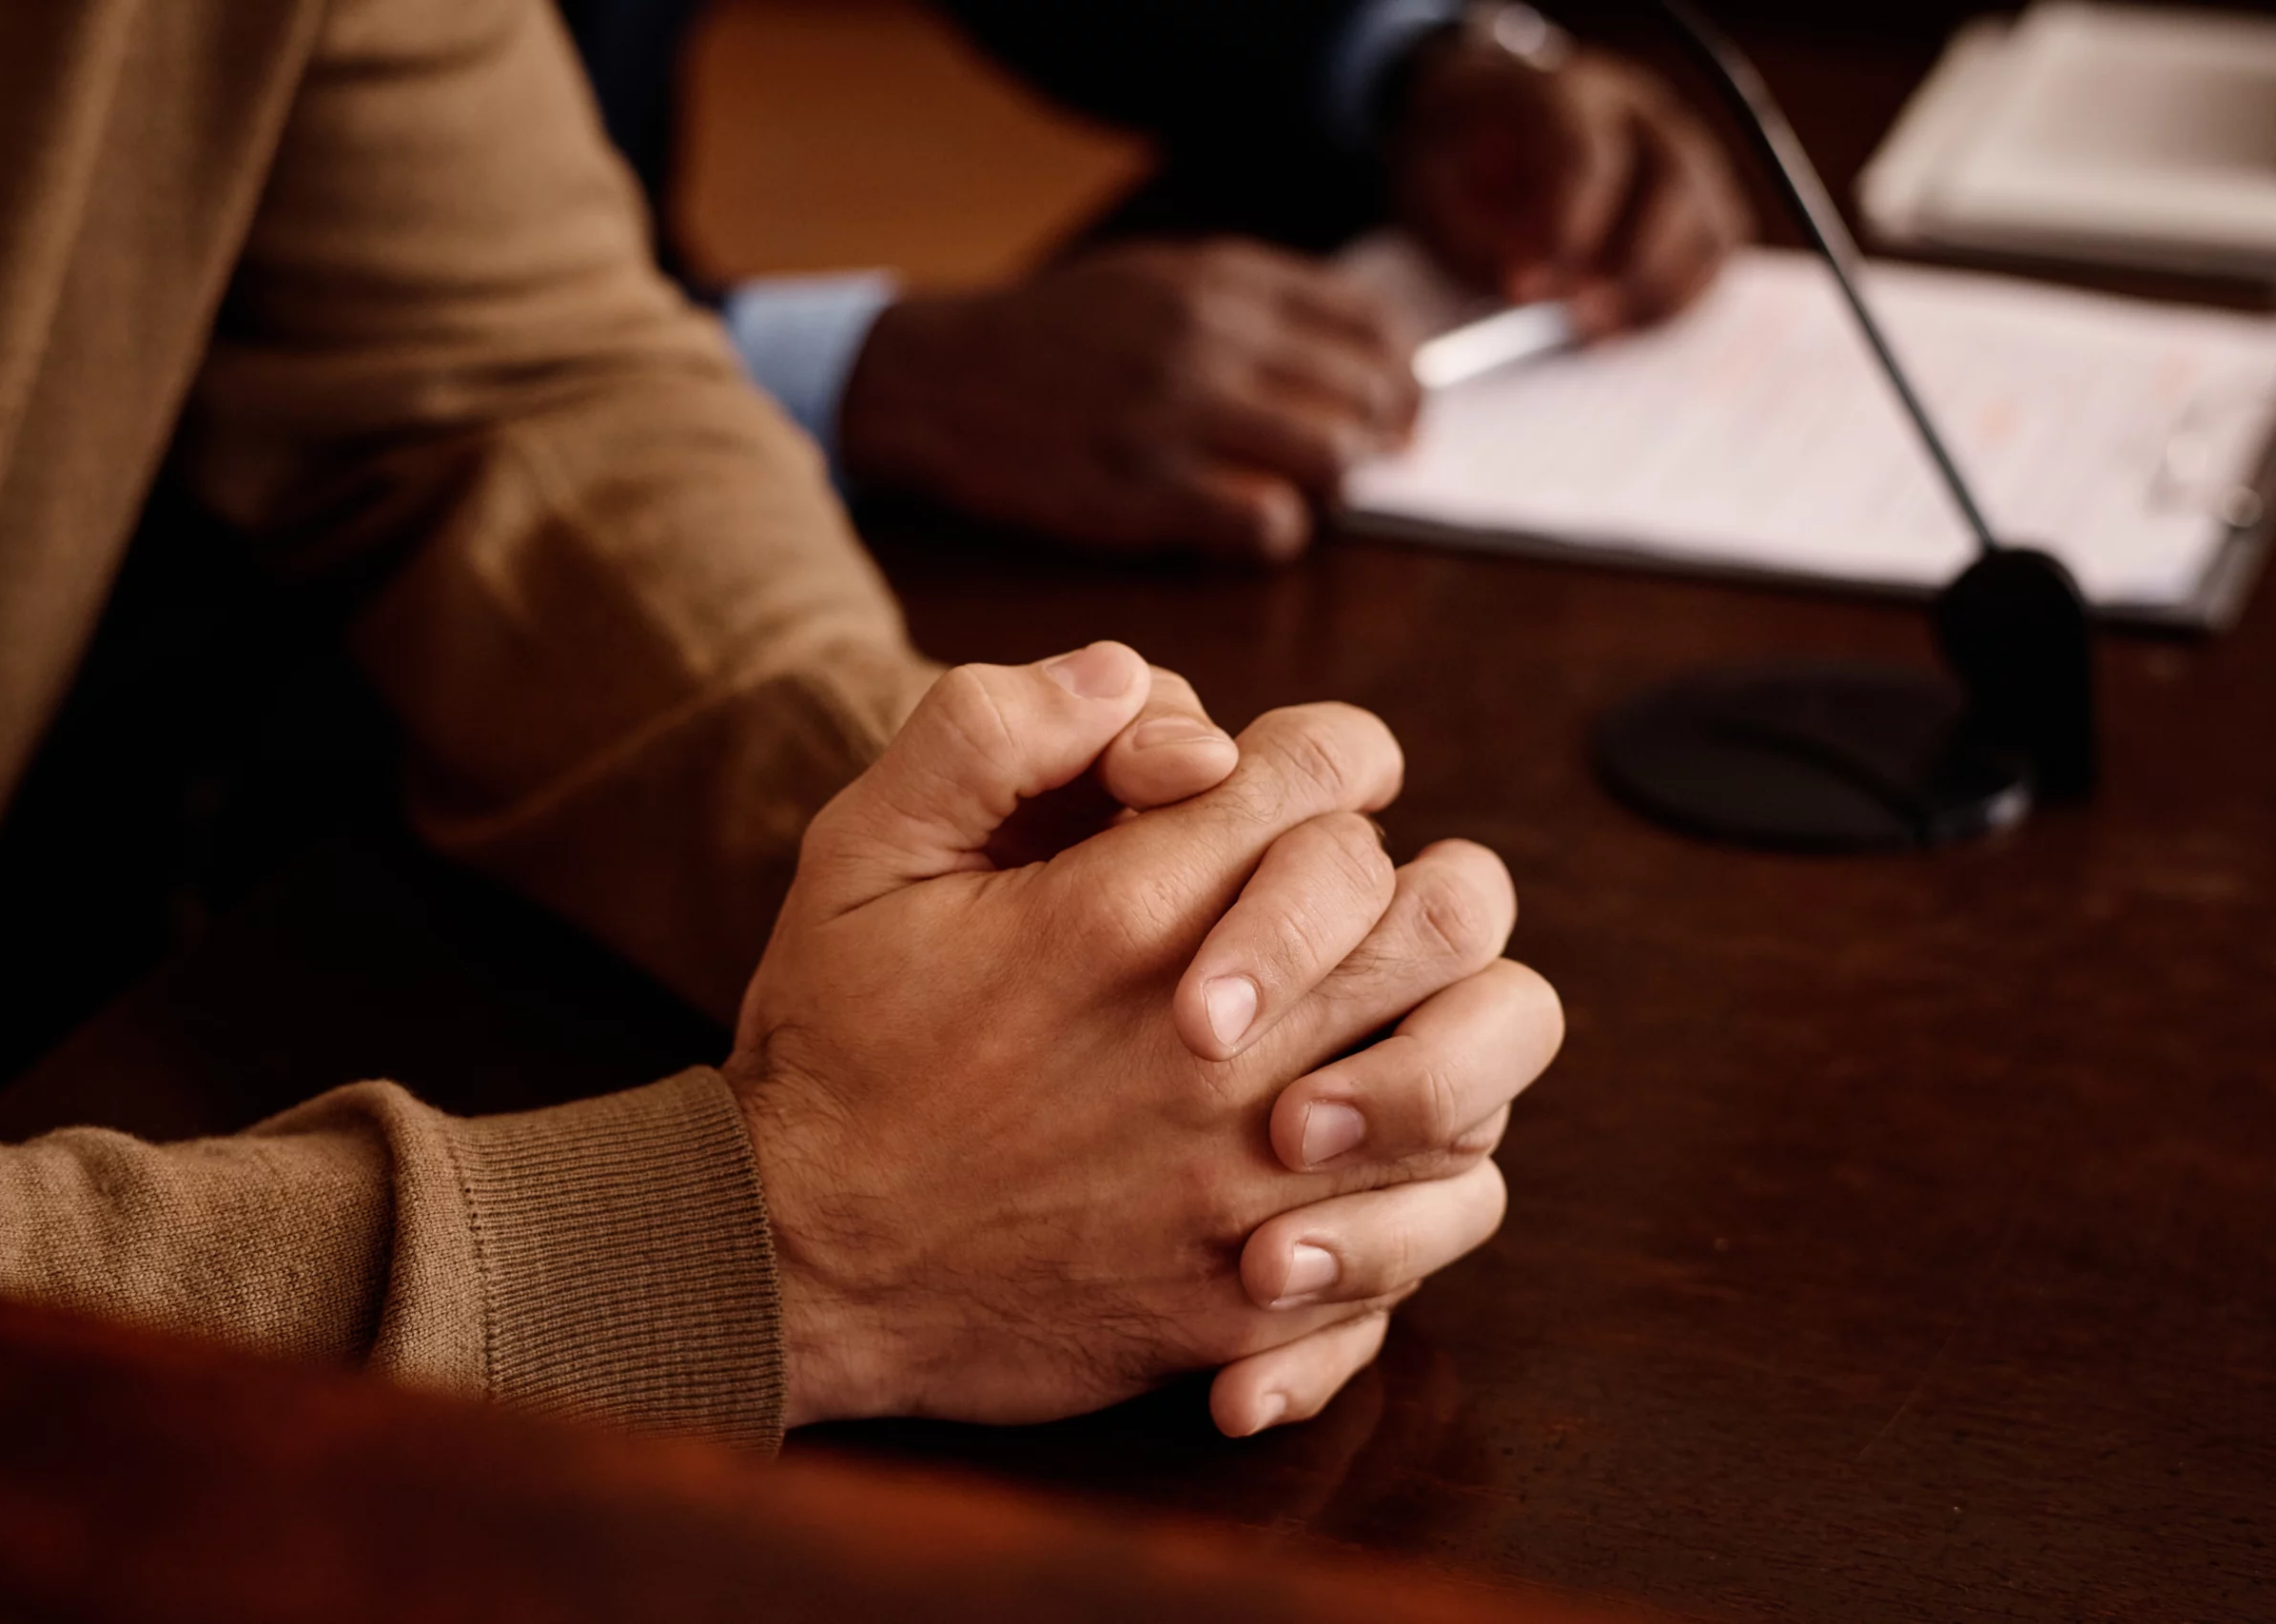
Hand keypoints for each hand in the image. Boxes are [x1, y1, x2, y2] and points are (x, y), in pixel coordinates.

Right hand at [727, 642, 1560, 1433]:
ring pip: (1473, 1060)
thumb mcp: (862, 849)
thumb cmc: (837, 1045)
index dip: (1329, 752)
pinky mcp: (1258, 1289)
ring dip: (1441, 1013)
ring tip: (1372, 1013)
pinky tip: (1365, 1143)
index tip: (1286, 785)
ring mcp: (1250, 1176)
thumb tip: (1126, 676)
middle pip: (1444, 905)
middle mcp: (1219, 1043)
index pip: (1332, 770)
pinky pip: (1439, 1209)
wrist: (801, 1264)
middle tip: (1354, 899)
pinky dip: (1433, 1164)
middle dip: (1412, 874)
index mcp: (1127, 913)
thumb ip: (988, 728)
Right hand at [838, 242, 1420, 561]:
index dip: (1404, 382)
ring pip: (1329, 460)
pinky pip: (1265, 522)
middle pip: (1364, 398)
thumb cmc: (1058, 338)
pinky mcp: (1143, 490)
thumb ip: (1257, 306)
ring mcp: (1176, 414)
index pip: (1373, 325)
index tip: (1397, 417)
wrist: (940, 377)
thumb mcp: (1160, 280)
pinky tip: (1237, 528)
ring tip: (1289, 497)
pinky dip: (1272, 535)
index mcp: (1222, 279)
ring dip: (1328, 493)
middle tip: (1345, 472)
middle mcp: (1209, 337)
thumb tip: (1362, 360)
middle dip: (1374, 445)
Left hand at [1390, 31, 1750, 334]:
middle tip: (1578, 320)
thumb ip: (1474, 236)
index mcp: (1568, 91)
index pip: (1586, 153)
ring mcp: (1682, 154)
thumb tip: (1530, 295)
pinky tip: (1623, 329)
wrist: (1490, 128)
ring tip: (1596, 334)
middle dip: (1628, 263)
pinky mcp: (1699, 199)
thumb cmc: (1462, 158)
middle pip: (1671, 181)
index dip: (1562, 228)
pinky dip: (1679, 302)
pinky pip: (1715, 255)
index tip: (1525, 289)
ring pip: (1708, 222)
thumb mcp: (1432, 186)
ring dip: (1659, 291)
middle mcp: (1641, 113)